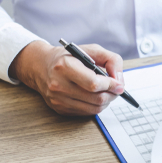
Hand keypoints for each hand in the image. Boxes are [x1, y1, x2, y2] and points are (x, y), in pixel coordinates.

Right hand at [9, 41, 124, 115]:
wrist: (42, 66)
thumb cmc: (69, 57)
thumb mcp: (91, 50)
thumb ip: (110, 60)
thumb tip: (119, 79)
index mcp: (65, 66)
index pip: (93, 83)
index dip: (110, 85)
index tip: (119, 85)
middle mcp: (58, 85)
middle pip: (96, 98)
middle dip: (111, 94)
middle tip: (116, 89)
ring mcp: (58, 99)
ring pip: (93, 108)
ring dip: (106, 101)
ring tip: (107, 92)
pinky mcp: (60, 109)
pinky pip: (86, 113)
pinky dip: (96, 106)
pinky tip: (95, 96)